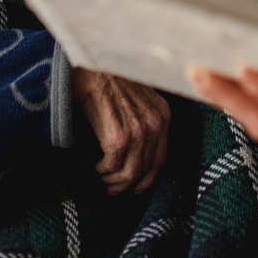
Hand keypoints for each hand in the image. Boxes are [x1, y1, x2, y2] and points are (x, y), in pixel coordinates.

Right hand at [71, 68, 170, 194]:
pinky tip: (97, 165)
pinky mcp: (118, 136)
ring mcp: (137, 131)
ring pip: (129, 171)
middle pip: (145, 169)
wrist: (94, 68)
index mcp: (163, 114)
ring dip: (114, 179)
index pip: (161, 158)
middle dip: (128, 184)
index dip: (148, 178)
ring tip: (103, 177)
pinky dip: (103, 169)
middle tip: (114, 188)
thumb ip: (145, 122)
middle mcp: (155, 124)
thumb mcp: (140, 99)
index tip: (136, 187)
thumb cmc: (112, 81)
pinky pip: (112, 164)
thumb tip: (139, 154)